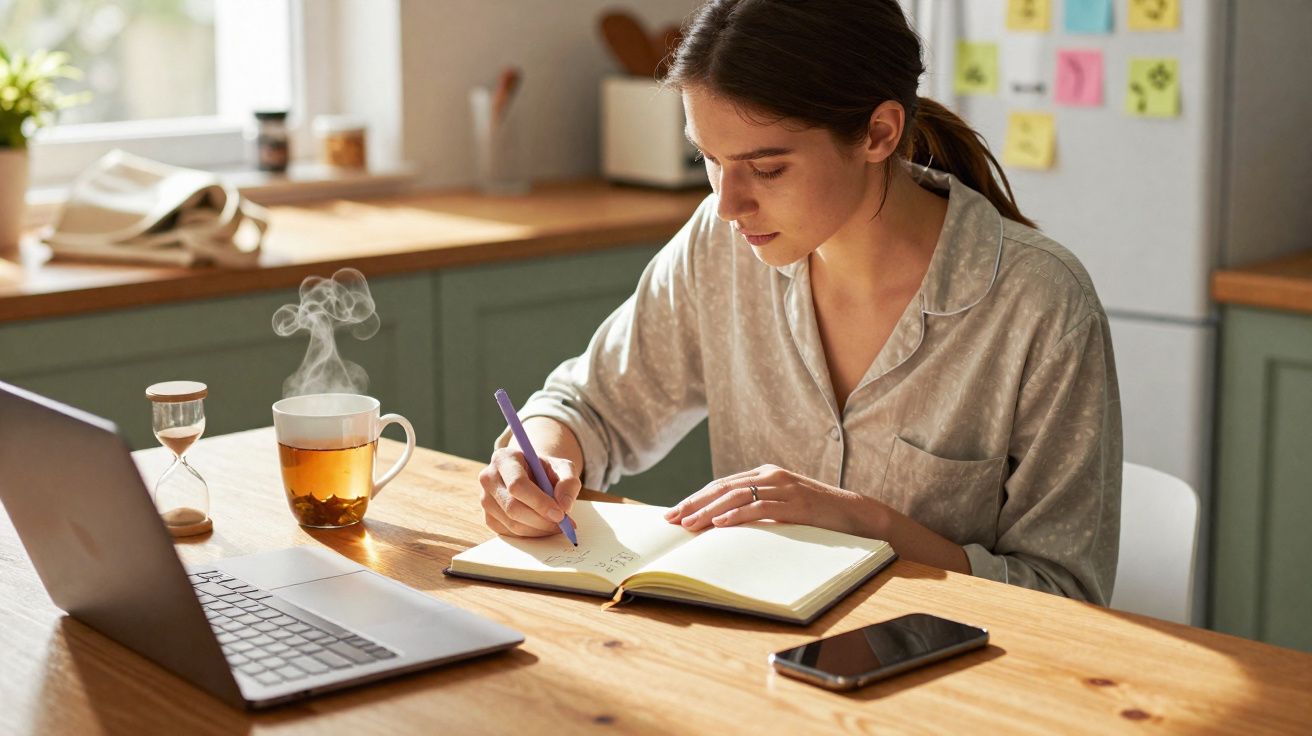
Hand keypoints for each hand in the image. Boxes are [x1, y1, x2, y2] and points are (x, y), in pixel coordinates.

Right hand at [478, 446, 581, 537]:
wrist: (532, 476)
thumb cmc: (546, 471)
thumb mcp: (563, 468)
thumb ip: (568, 482)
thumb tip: (564, 506)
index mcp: (505, 458)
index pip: (517, 484)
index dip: (539, 502)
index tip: (560, 513)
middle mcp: (489, 478)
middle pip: (512, 507)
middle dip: (541, 520)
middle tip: (563, 524)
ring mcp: (485, 499)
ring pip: (511, 523)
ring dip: (539, 529)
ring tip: (557, 525)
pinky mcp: (488, 517)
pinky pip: (509, 533)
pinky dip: (530, 534)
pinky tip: (543, 527)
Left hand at [663, 464, 870, 534]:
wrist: (856, 514)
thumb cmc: (817, 514)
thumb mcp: (783, 506)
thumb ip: (758, 507)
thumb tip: (724, 524)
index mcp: (766, 474)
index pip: (722, 485)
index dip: (696, 498)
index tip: (674, 513)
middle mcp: (771, 476)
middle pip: (723, 487)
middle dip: (694, 503)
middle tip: (671, 520)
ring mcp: (784, 488)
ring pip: (737, 496)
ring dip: (709, 511)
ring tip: (689, 525)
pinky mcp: (796, 504)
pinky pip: (761, 508)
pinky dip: (737, 515)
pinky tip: (720, 523)